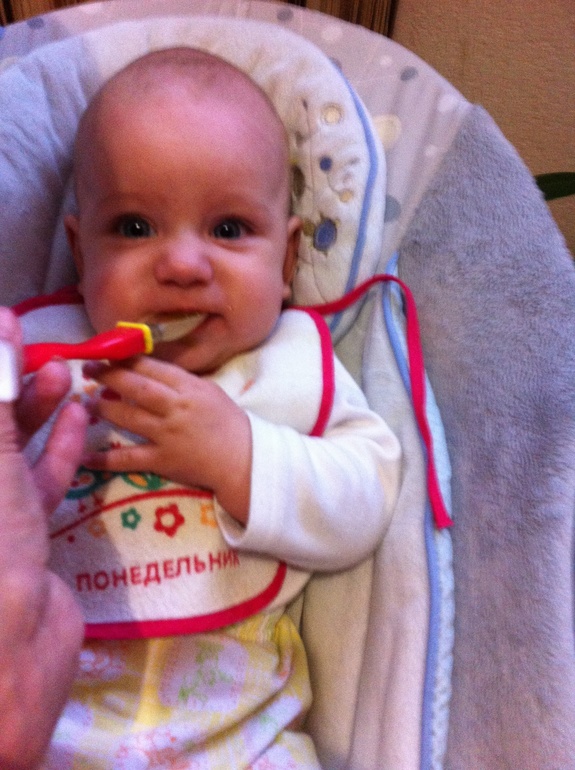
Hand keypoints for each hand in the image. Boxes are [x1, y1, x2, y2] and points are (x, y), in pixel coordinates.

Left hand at [0, 308, 87, 769]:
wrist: (10, 645)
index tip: (9, 329)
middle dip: (10, 384)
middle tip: (44, 350)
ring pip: (11, 449)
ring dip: (39, 412)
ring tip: (68, 376)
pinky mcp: (24, 534)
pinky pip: (41, 481)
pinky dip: (62, 449)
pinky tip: (80, 419)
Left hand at [83, 356, 251, 523]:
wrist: (244, 460)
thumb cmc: (228, 423)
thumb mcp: (208, 391)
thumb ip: (180, 380)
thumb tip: (148, 368)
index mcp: (189, 387)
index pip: (151, 367)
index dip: (126, 358)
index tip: (107, 353)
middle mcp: (176, 407)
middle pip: (135, 387)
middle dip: (108, 375)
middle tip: (89, 370)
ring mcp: (167, 434)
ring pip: (127, 417)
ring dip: (104, 408)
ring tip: (90, 404)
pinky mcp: (162, 460)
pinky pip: (128, 459)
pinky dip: (105, 459)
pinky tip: (85, 457)